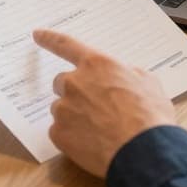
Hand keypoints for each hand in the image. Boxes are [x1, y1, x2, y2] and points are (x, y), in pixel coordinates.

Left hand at [35, 29, 176, 177]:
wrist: (143, 152)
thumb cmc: (150, 117)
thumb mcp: (148, 83)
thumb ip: (128, 74)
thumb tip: (123, 76)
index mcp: (96, 65)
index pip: (66, 45)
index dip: (50, 39)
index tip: (37, 34)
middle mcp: (75, 83)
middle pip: (62, 83)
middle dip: (75, 92)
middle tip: (94, 108)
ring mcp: (64, 109)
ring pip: (62, 109)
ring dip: (74, 116)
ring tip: (99, 131)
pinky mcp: (58, 133)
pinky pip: (60, 132)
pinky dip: (72, 137)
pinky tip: (92, 144)